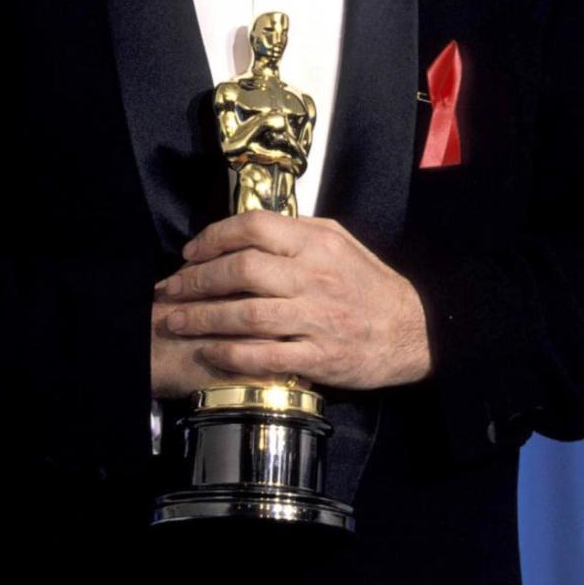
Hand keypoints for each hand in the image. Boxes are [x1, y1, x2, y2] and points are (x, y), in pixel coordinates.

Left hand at [153, 210, 431, 394]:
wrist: (412, 332)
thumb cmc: (368, 284)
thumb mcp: (338, 241)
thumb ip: (295, 231)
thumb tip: (248, 227)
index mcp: (316, 244)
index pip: (254, 228)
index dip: (214, 237)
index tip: (190, 252)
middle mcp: (314, 278)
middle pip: (242, 271)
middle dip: (198, 280)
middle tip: (171, 289)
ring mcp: (316, 319)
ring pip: (248, 315)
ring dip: (204, 318)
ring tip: (175, 320)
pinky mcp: (319, 357)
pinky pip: (266, 356)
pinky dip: (232, 354)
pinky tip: (209, 351)